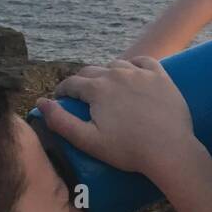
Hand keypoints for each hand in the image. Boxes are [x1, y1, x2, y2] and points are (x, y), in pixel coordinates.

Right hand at [37, 58, 206, 182]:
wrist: (169, 149)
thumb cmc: (128, 150)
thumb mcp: (88, 141)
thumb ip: (61, 122)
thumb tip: (41, 103)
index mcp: (97, 88)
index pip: (72, 83)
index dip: (63, 90)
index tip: (61, 98)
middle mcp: (116, 74)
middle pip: (92, 71)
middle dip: (82, 82)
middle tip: (82, 96)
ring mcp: (141, 73)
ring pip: (116, 65)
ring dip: (107, 73)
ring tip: (107, 86)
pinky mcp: (161, 77)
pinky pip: (144, 61)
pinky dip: (134, 65)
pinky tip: (132, 72)